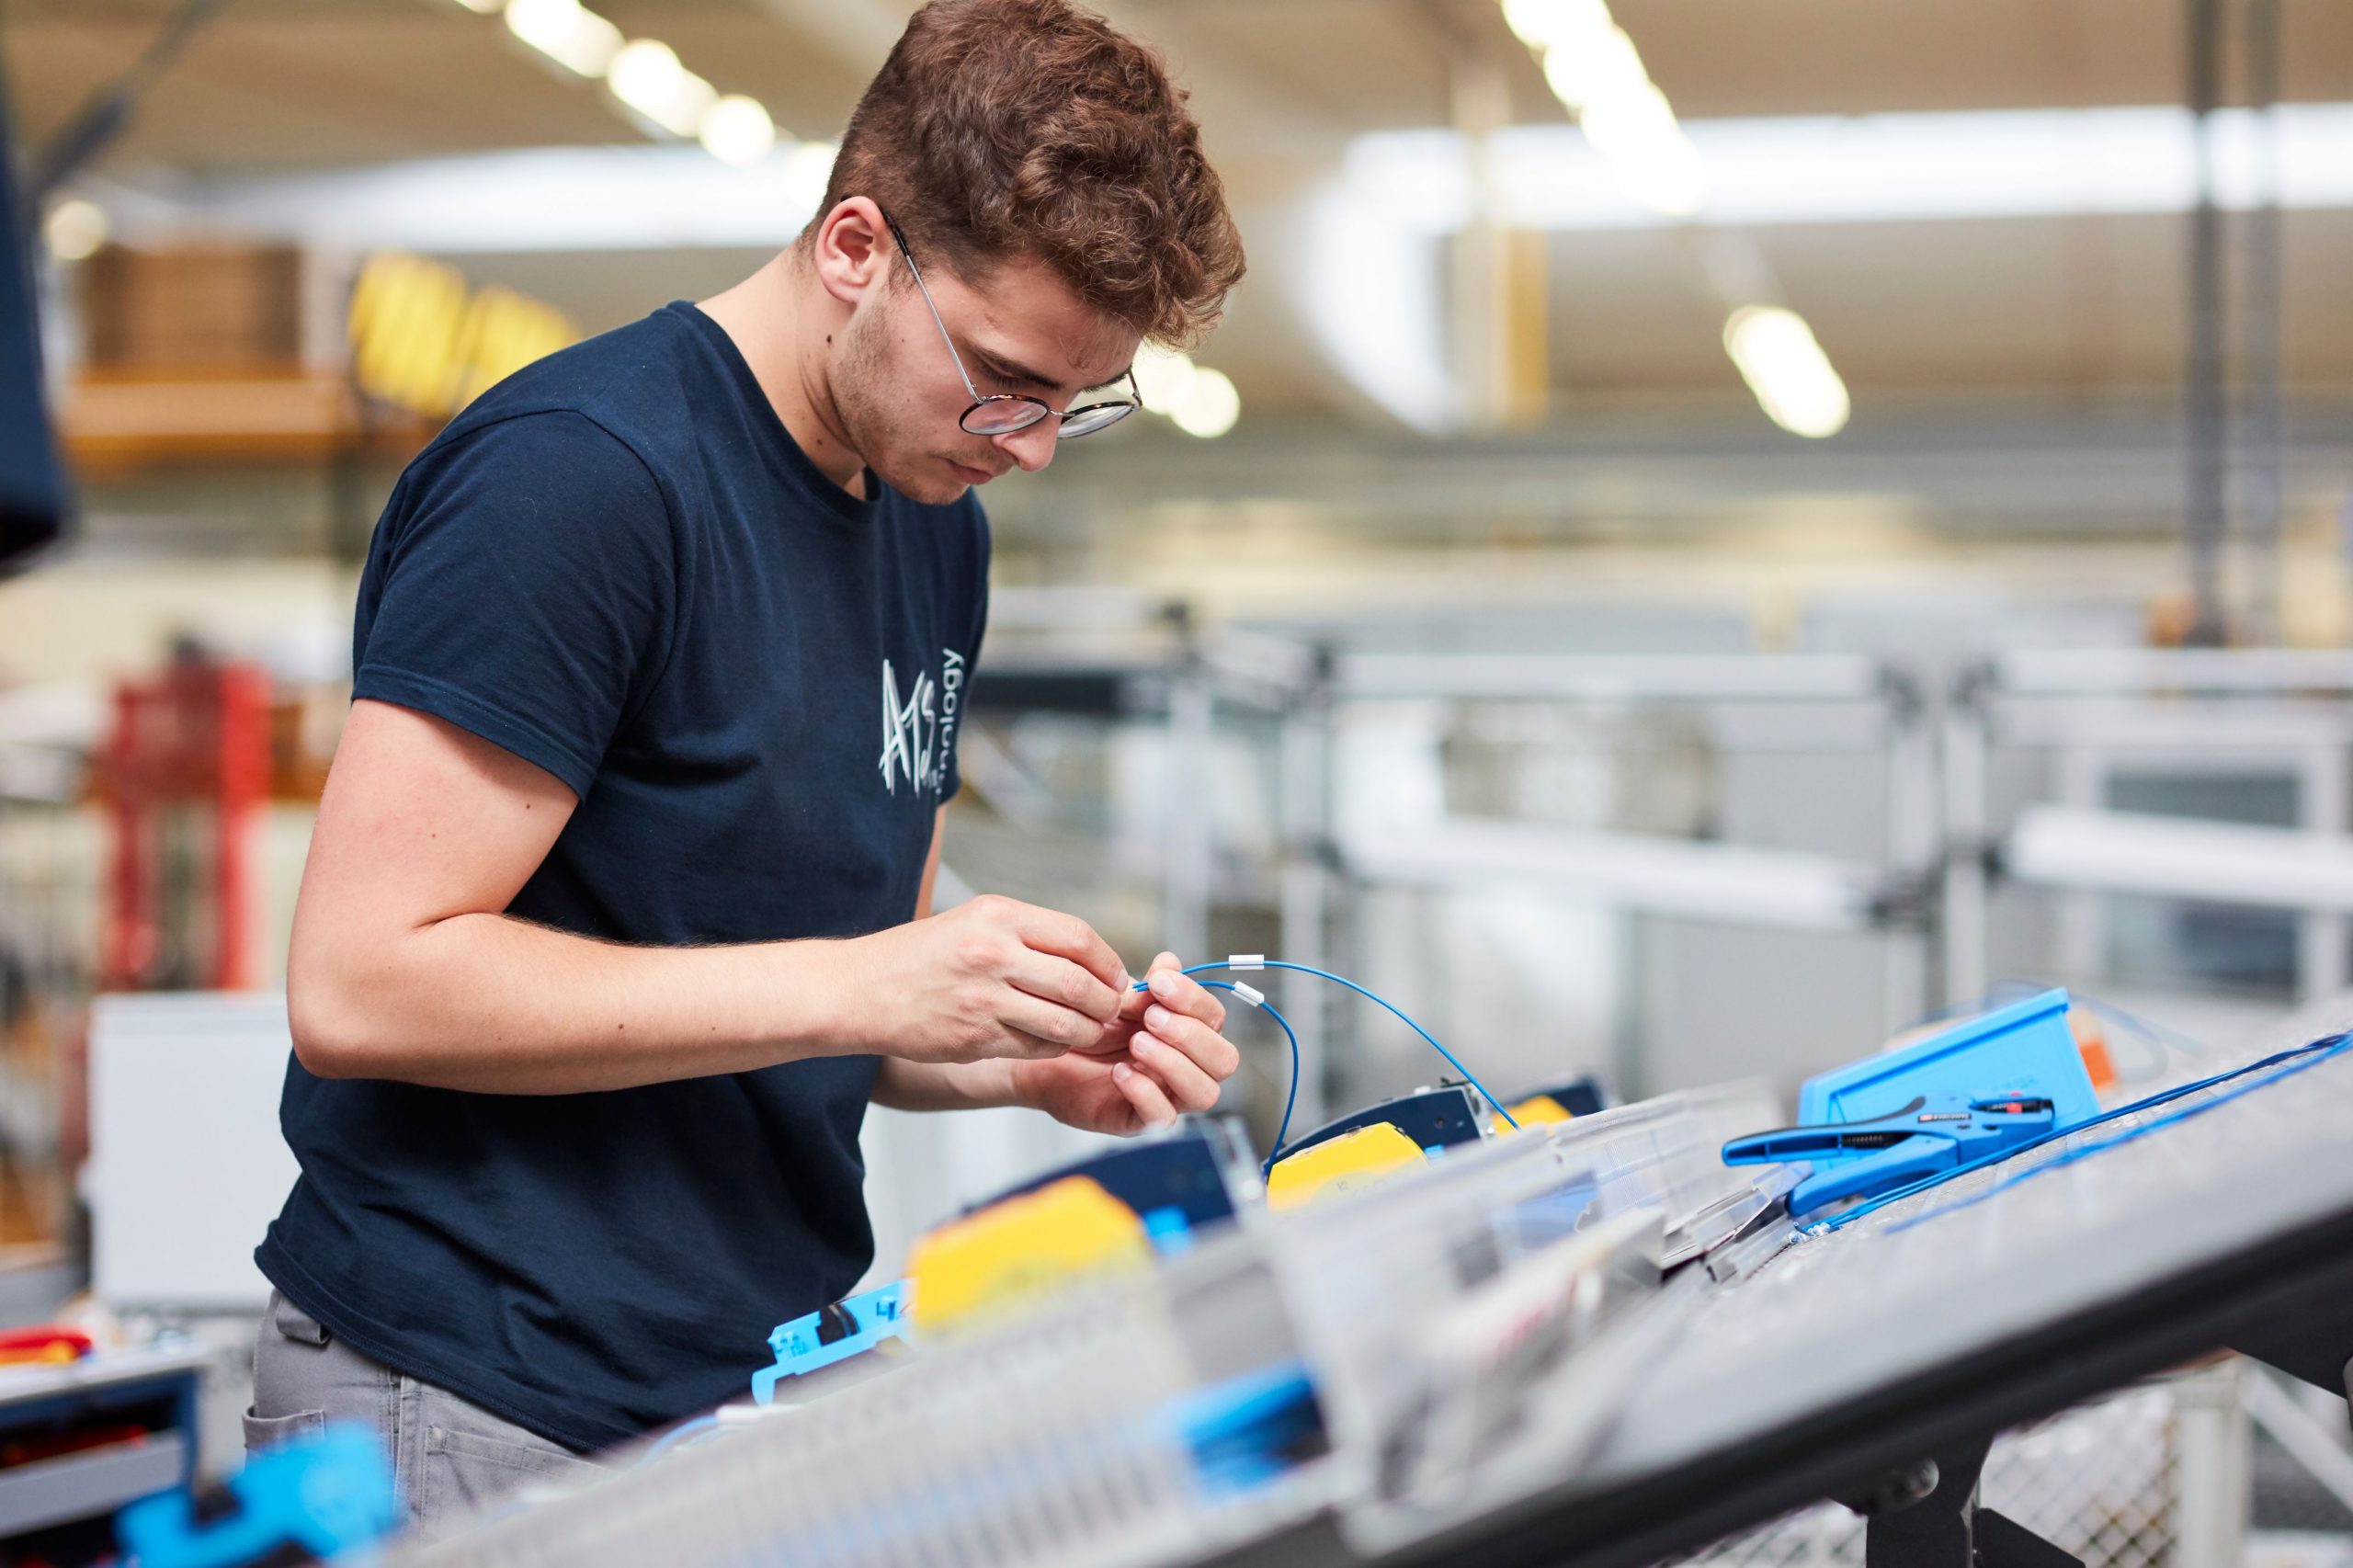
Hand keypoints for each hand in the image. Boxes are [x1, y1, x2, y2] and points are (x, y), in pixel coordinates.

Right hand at [838, 895, 1128, 1065]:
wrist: (860, 989)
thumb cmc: (922, 954)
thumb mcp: (974, 922)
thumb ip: (1029, 935)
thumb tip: (1093, 960)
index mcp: (998, 916)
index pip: (1079, 938)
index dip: (1109, 962)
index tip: (1117, 976)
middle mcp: (993, 954)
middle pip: (1080, 983)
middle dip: (1107, 1002)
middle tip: (1111, 1010)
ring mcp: (983, 999)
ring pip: (1065, 1023)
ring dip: (1087, 1031)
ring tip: (1089, 1030)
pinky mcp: (974, 1038)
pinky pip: (1036, 1047)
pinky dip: (1054, 1047)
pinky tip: (1052, 1041)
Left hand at [1008, 952, 1240, 1132]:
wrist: (1049, 1053)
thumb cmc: (1091, 1027)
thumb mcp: (1120, 999)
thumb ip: (1149, 985)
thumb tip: (1170, 962)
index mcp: (1189, 1033)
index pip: (1216, 1019)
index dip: (1194, 1000)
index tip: (1159, 983)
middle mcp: (1188, 1067)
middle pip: (1224, 1061)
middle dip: (1190, 1035)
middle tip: (1150, 1018)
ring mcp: (1168, 1096)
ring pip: (1204, 1093)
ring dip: (1174, 1064)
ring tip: (1136, 1043)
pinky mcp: (1140, 1120)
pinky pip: (1163, 1118)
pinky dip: (1145, 1091)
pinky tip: (1119, 1071)